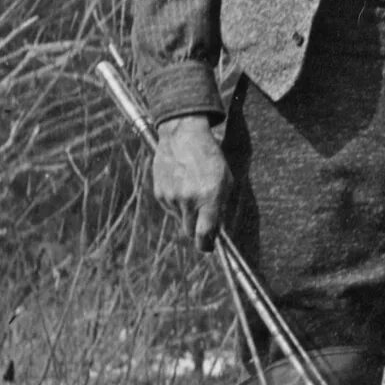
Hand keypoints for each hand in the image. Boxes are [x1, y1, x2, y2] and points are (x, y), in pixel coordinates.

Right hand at [150, 116, 228, 249]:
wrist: (183, 136)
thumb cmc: (210, 158)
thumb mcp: (226, 180)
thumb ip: (221, 206)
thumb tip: (215, 228)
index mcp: (208, 198)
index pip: (204, 233)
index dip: (206, 245)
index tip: (207, 247)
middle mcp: (188, 200)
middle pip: (189, 231)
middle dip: (196, 230)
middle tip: (202, 221)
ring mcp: (171, 197)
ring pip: (179, 218)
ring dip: (187, 213)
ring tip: (193, 190)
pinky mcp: (159, 192)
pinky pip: (170, 207)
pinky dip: (176, 203)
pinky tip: (181, 185)